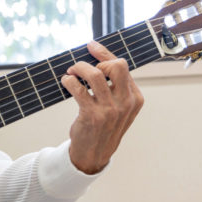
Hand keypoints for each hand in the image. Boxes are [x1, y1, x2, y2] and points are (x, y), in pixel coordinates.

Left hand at [60, 40, 144, 173]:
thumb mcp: (118, 108)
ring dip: (79, 68)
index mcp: (135, 98)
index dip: (104, 54)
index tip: (91, 46)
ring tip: (71, 73)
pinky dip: (69, 81)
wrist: (94, 155)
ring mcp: (110, 110)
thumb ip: (115, 87)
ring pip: (95, 74)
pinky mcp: (92, 116)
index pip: (122, 66)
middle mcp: (125, 103)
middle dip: (97, 60)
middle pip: (116, 65)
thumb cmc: (104, 127)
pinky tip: (66, 82)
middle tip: (83, 68)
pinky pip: (78, 89)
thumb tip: (98, 58)